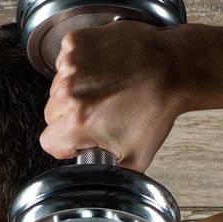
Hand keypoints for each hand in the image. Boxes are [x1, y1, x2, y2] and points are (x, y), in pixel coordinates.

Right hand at [39, 20, 184, 170]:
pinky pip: (65, 61)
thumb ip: (108, 174)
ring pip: (57, 87)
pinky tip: (102, 69)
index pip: (49, 141)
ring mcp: (71, 63)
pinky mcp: (76, 41)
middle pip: (52, 113)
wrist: (173, 66)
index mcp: (77, 122)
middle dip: (70, 116)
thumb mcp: (136, 158)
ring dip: (74, 90)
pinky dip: (79, 66)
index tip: (80, 138)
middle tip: (99, 112)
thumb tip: (96, 180)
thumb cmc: (157, 107)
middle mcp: (69, 91)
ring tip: (105, 88)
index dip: (66, 144)